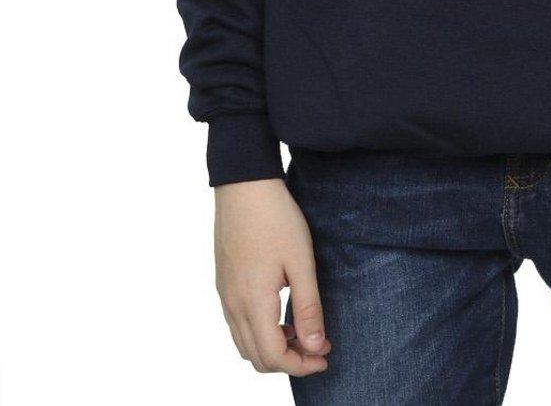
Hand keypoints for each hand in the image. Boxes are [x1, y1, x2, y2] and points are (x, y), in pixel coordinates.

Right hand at [214, 176, 331, 376]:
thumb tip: (315, 347)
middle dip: (288, 362)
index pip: (274, 357)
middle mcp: (233, 305)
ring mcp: (225, 295)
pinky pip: (237, 325)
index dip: (302, 365)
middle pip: (256, 358)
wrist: (244, 185)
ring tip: (301, 332)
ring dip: (272, 349)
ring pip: (244, 344)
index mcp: (253, 303)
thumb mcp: (301, 261)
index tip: (326, 356)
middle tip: (318, 347)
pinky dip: (258, 333)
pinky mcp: (224, 283)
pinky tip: (280, 315)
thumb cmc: (276, 218)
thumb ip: (307, 308)